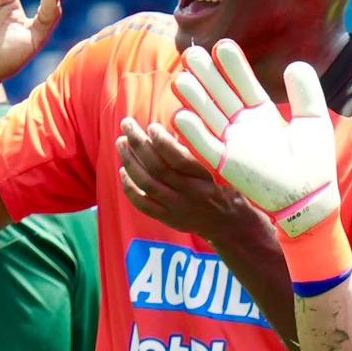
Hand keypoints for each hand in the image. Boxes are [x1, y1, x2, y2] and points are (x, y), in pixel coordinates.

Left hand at [117, 117, 267, 243]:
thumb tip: (176, 130)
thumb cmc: (228, 189)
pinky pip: (143, 204)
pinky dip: (129, 188)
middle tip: (127, 124)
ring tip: (121, 142)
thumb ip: (202, 154)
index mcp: (206, 180)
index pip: (180, 160)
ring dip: (130, 161)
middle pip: (157, 169)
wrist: (230, 225)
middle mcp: (190, 195)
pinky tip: (123, 171)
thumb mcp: (223, 170)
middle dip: (139, 144)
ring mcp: (177, 208)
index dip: (162, 143)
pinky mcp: (168, 218)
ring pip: (147, 184)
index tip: (152, 126)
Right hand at [168, 40, 339, 237]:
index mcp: (262, 114)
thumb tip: (295, 64)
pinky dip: (193, 133)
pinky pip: (205, 146)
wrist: (312, 197)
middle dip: (206, 75)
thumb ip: (306, 92)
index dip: (233, 66)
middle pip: (220, 95)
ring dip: (194, 99)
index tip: (223, 46)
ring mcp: (233, 143)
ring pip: (208, 116)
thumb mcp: (313, 120)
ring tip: (181, 78)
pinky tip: (182, 115)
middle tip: (191, 53)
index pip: (243, 84)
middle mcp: (243, 126)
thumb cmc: (315, 162)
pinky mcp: (226, 165)